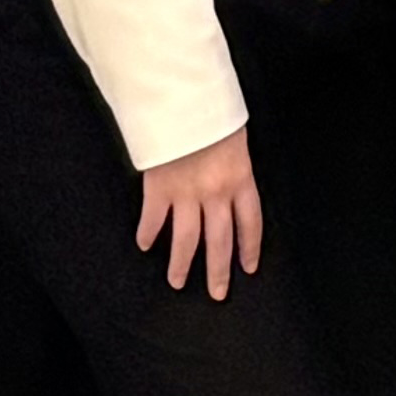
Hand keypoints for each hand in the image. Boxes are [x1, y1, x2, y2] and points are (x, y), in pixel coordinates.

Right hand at [136, 129, 262, 300]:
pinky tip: (145, 246)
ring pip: (186, 239)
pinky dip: (148, 234)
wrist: (185, 101)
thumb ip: (235, 167)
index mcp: (241, 180)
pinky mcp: (159, 188)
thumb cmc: (214, 114)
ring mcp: (186, 193)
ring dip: (181, 264)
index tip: (248, 269)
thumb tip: (232, 187)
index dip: (249, 248)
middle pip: (219, 241)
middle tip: (217, 293)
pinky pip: (153, 219)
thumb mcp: (238, 139)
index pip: (250, 223)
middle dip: (218, 271)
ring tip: (178, 282)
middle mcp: (216, 193)